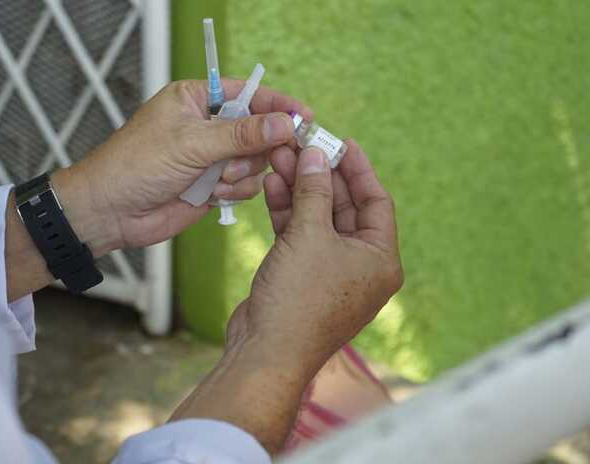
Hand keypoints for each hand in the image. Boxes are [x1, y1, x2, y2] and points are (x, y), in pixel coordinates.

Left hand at [51, 79, 311, 255]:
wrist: (110, 211)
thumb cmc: (137, 165)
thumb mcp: (192, 143)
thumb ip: (241, 134)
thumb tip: (285, 123)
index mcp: (195, 99)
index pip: (248, 94)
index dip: (277, 105)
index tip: (304, 117)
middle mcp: (206, 126)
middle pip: (259, 130)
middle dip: (258, 148)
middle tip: (253, 160)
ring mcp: (210, 157)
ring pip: (255, 162)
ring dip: (241, 174)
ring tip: (216, 181)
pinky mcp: (212, 186)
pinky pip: (245, 186)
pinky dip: (233, 192)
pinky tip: (211, 196)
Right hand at [229, 140, 403, 376]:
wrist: (267, 350)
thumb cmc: (299, 298)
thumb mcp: (310, 235)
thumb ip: (314, 191)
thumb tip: (317, 155)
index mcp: (380, 259)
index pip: (376, 201)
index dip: (358, 169)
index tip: (342, 142)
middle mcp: (360, 266)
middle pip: (344, 208)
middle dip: (321, 176)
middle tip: (301, 145)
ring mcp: (330, 273)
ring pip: (318, 220)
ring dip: (300, 190)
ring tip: (280, 158)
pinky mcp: (302, 278)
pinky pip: (300, 237)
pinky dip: (287, 214)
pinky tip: (273, 187)